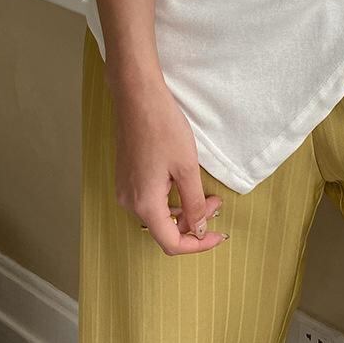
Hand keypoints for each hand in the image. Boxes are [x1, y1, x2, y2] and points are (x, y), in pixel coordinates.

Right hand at [111, 72, 228, 256]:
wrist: (137, 98)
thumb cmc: (162, 128)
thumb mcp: (187, 169)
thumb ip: (194, 204)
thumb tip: (198, 228)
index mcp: (145, 204)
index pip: (172, 243)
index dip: (198, 245)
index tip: (218, 235)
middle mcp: (130, 202)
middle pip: (165, 229)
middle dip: (193, 223)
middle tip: (216, 202)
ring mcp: (125, 189)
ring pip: (158, 215)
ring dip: (183, 210)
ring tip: (206, 192)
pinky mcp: (126, 177)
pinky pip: (150, 200)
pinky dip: (171, 199)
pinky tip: (184, 183)